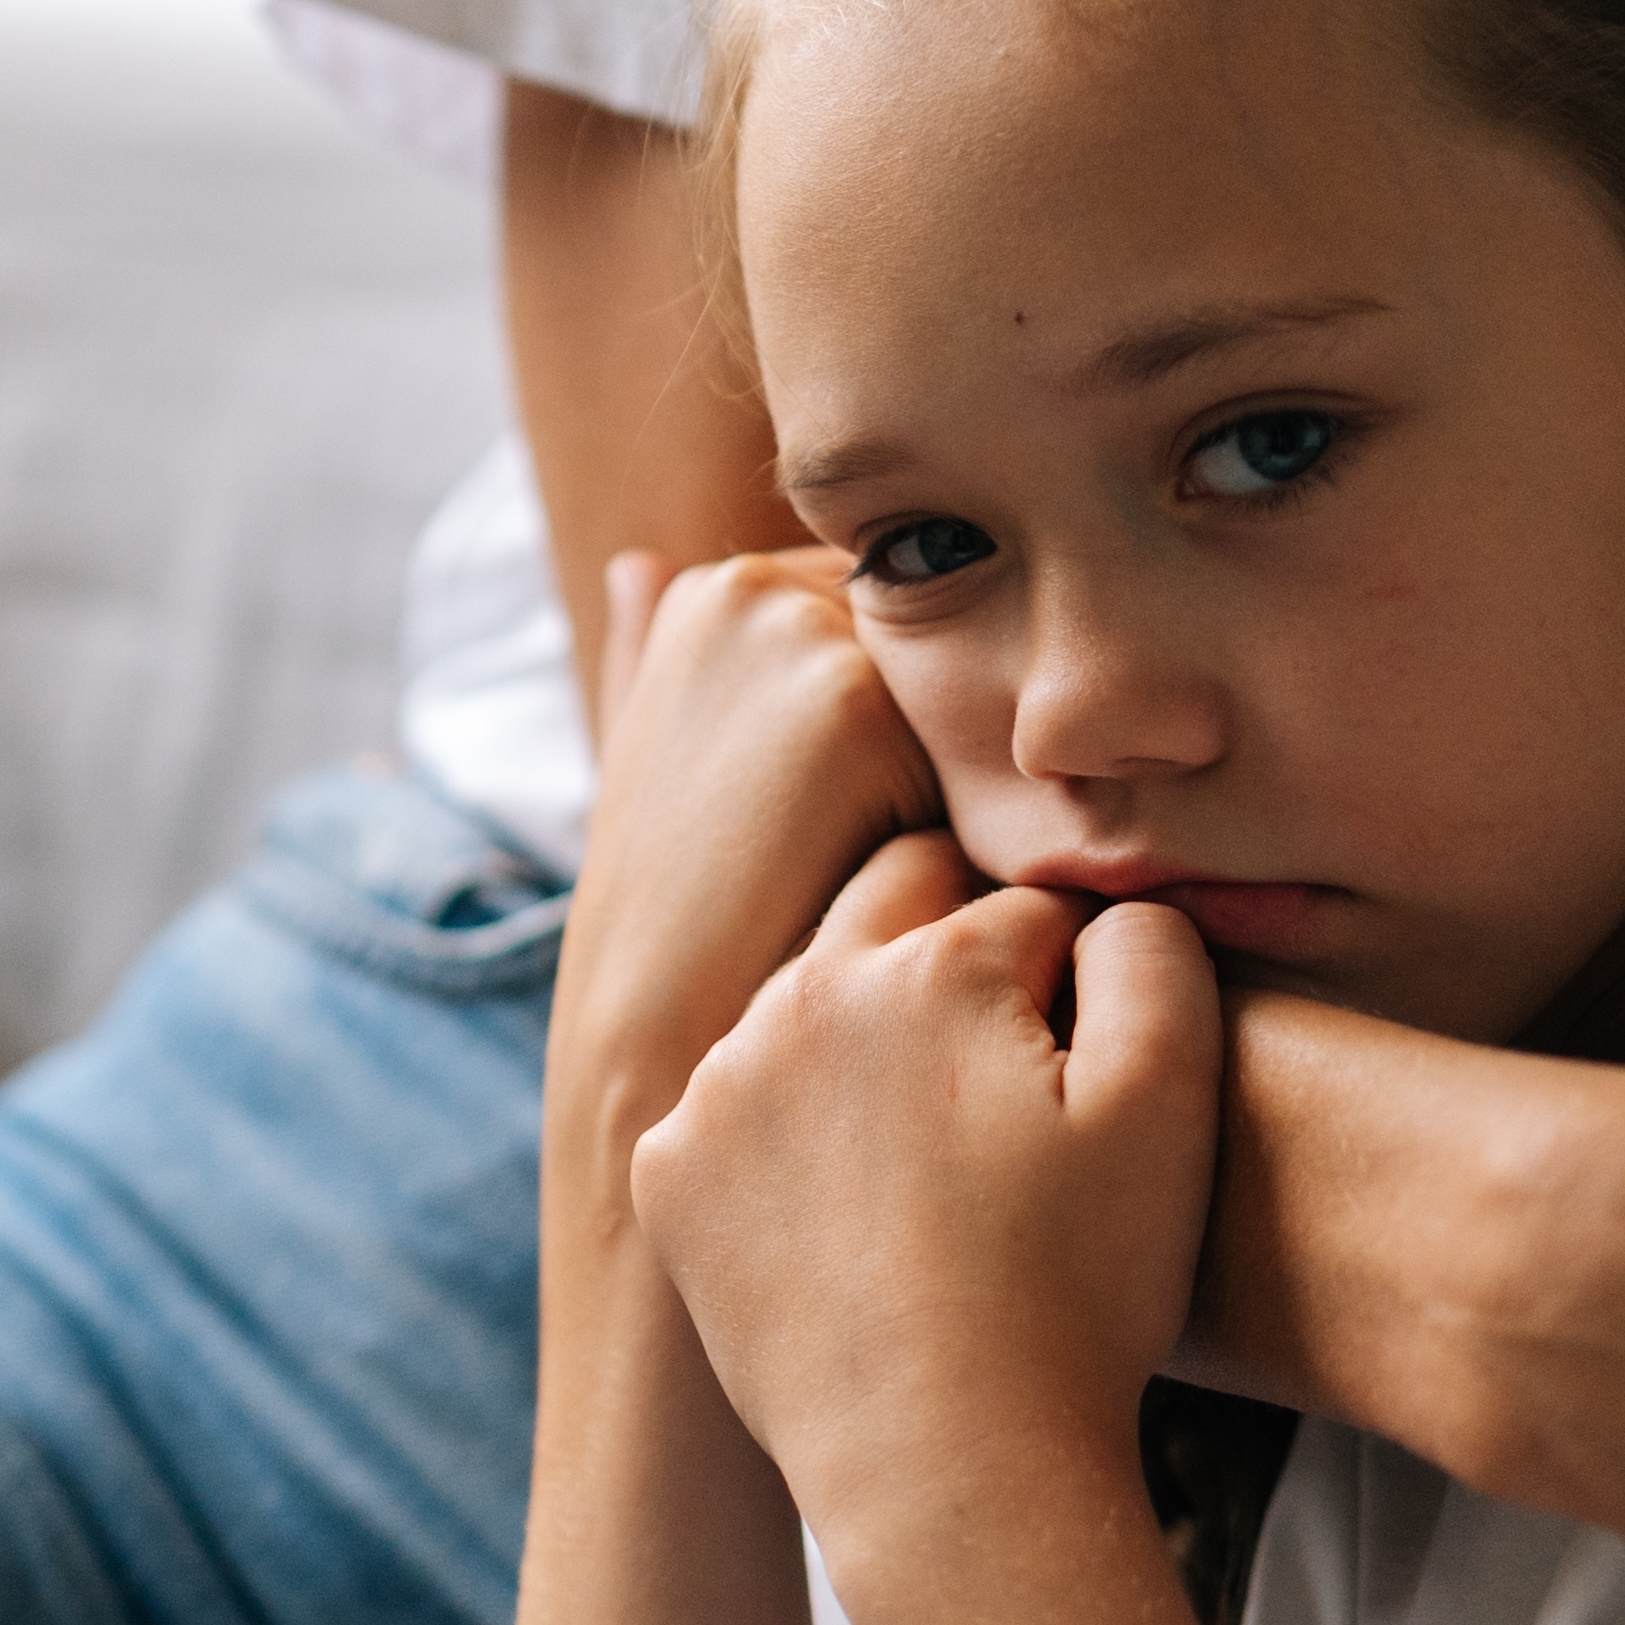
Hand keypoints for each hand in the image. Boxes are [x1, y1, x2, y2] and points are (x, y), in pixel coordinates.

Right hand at [555, 549, 941, 1157]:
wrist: (669, 1060)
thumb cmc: (684, 930)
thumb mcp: (652, 766)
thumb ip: (656, 659)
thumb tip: (640, 564)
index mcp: (720, 590)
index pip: (901, 631)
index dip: (917, 743)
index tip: (883, 840)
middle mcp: (751, 586)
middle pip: (946, 656)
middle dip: (956, 751)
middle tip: (922, 869)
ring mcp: (797, 633)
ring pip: (975, 705)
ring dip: (979, 790)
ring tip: (923, 886)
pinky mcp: (844, 702)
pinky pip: (984, 756)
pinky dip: (980, 828)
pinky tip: (927, 897)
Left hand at [634, 836, 1226, 1549]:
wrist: (947, 1464)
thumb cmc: (1078, 1293)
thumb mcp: (1170, 1102)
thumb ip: (1154, 951)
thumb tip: (1103, 907)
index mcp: (929, 968)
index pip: (1027, 918)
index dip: (1078, 987)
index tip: (1089, 1079)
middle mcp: (802, 1000)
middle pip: (895, 915)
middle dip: (956, 965)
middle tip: (1008, 1082)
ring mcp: (718, 1087)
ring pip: (806, 1005)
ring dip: (864, 1039)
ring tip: (932, 1150)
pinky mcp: (671, 1173)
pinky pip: (735, 1106)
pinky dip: (787, 1131)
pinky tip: (849, 1204)